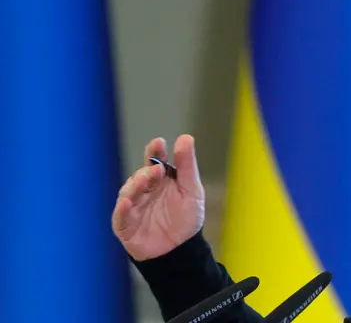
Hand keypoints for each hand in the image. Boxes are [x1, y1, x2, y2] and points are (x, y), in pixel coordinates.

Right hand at [112, 134, 205, 260]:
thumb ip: (187, 165)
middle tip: (157, 168)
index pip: (154, 160)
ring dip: (135, 185)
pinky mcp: (126, 226)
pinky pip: (120, 216)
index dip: (154, 151)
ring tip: (145, 180)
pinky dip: (122, 209)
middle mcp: (144, 190)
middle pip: (140, 176)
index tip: (158, 143)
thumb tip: (185, 137)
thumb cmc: (186, 218)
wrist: (182, 251)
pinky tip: (128, 202)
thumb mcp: (192, 189)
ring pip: (128, 192)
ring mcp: (133, 207)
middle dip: (147, 171)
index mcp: (160, 179)